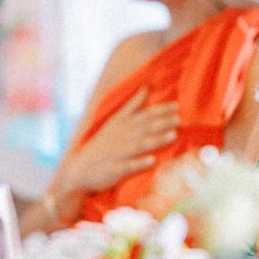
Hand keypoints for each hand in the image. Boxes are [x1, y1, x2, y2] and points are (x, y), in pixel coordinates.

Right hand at [55, 88, 179, 219]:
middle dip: (162, 123)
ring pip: (139, 145)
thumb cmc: (102, 144)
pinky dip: (140, 163)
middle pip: (144, 128)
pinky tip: (152, 160)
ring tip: (173, 135)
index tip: (176, 106)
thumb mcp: (114, 121)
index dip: (160, 110)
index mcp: (121, 124)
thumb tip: (145, 88)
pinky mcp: (115, 170)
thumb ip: (131, 106)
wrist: (79, 168)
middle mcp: (120, 137)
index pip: (143, 115)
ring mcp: (118, 153)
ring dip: (156, 140)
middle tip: (179, 118)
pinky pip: (128, 166)